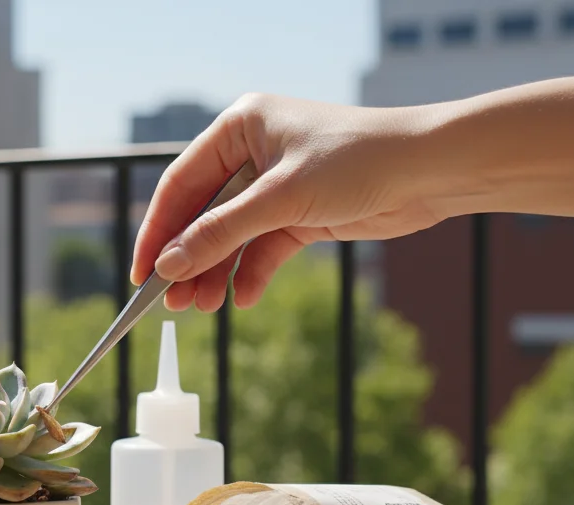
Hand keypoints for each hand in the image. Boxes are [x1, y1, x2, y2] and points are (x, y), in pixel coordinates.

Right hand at [132, 93, 447, 311]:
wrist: (433, 170)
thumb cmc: (358, 161)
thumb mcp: (281, 199)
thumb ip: (221, 233)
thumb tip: (169, 264)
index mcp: (239, 127)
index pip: (181, 184)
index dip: (158, 231)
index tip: (141, 273)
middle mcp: (252, 152)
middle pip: (203, 214)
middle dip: (188, 259)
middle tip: (171, 303)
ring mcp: (276, 185)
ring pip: (231, 236)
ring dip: (215, 271)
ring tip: (201, 308)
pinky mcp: (300, 213)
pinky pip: (262, 248)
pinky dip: (251, 273)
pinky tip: (241, 298)